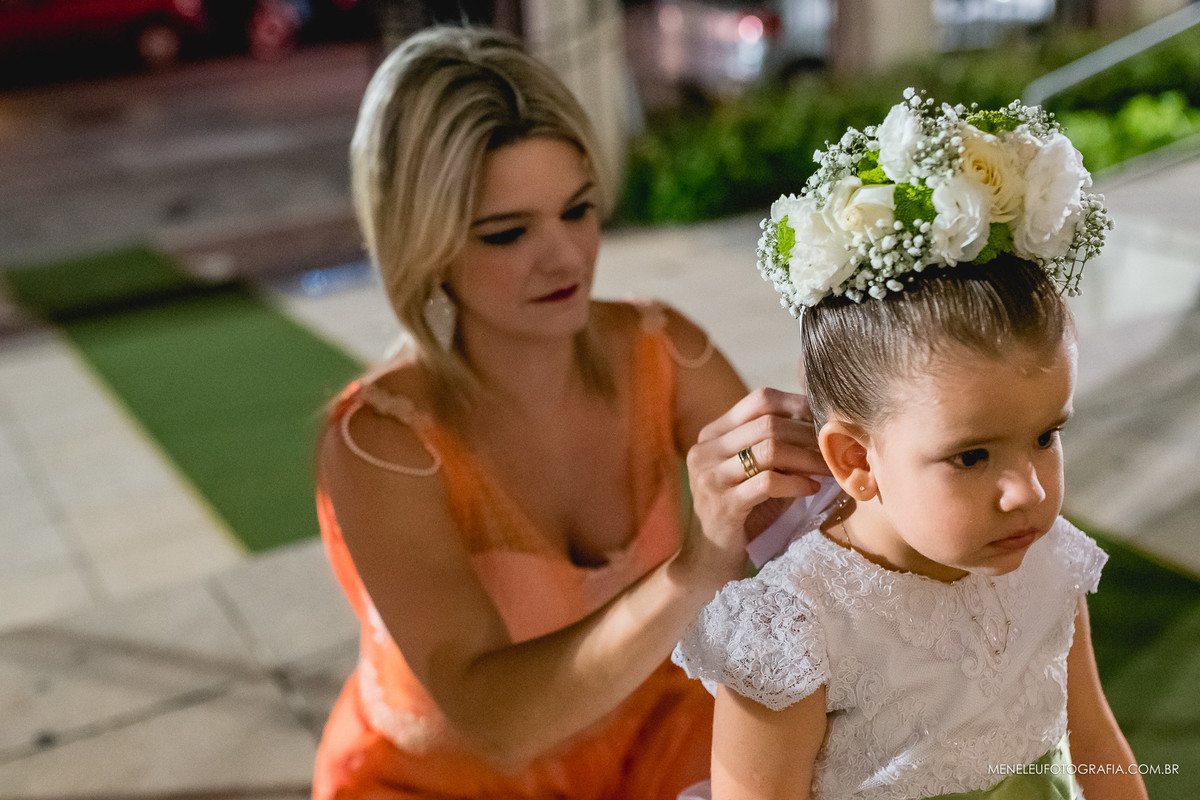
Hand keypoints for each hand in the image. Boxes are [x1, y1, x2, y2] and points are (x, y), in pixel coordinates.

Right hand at [681, 388, 828, 583]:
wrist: (710, 561)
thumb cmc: (743, 514)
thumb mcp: (756, 472)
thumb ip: (778, 446)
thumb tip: (824, 423)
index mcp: (712, 435)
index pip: (759, 400)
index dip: (798, 406)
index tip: (825, 422)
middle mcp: (705, 450)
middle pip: (767, 424)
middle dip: (808, 434)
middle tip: (835, 448)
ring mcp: (710, 477)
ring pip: (768, 449)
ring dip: (807, 458)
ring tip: (828, 469)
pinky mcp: (722, 504)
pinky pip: (767, 482)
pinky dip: (796, 483)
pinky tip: (812, 490)